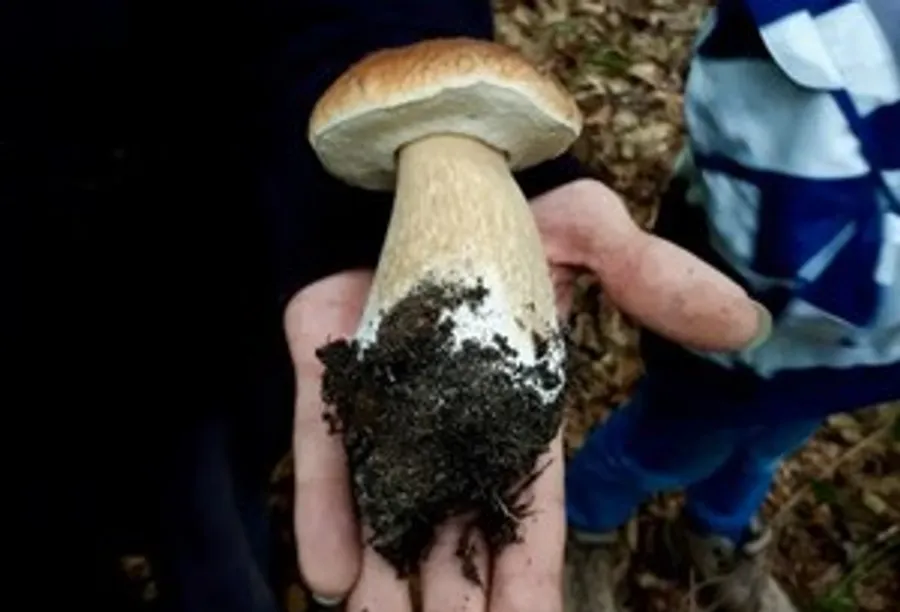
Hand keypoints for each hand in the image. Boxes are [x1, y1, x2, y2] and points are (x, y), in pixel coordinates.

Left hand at [284, 179, 767, 611]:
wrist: (426, 158)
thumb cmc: (513, 197)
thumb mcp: (590, 233)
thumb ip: (655, 279)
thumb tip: (746, 323)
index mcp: (515, 406)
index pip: (528, 510)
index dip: (529, 576)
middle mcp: (451, 416)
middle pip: (455, 528)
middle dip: (455, 598)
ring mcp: (387, 397)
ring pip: (389, 507)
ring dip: (388, 581)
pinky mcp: (330, 366)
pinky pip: (326, 450)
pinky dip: (327, 512)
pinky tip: (332, 578)